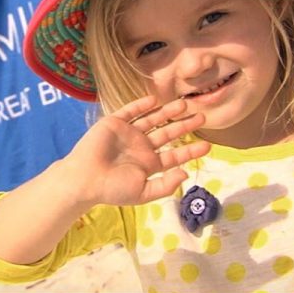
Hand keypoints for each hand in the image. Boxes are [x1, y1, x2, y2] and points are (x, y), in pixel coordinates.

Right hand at [65, 95, 209, 206]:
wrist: (85, 179)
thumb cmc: (112, 189)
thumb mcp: (143, 193)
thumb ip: (165, 185)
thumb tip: (186, 173)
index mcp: (149, 164)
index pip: (174, 155)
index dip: (191, 150)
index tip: (208, 145)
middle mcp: (141, 147)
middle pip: (168, 133)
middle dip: (185, 125)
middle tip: (203, 117)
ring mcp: (128, 134)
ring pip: (153, 119)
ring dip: (168, 112)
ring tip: (184, 104)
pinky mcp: (115, 123)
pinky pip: (131, 111)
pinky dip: (142, 104)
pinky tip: (155, 99)